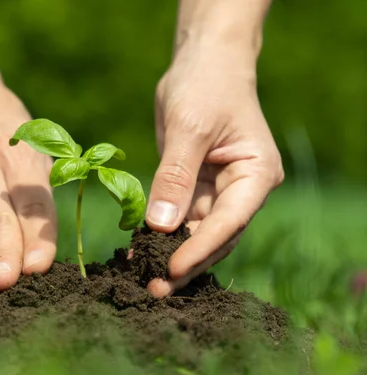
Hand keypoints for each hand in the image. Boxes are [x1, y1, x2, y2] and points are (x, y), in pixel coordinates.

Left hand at [145, 44, 283, 296]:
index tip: (172, 269)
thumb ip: (175, 177)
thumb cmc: (205, 86)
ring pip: (196, 234)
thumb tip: (161, 226)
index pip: (229, 221)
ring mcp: (217, 191)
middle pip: (215, 237)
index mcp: (256, 175)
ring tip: (144, 280)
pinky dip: (160, 235)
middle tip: (155, 290)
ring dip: (171, 255)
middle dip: (186, 262)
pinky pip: (178, 218)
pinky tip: (139, 252)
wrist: (202, 65)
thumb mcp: (190, 128)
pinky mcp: (194, 188)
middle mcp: (241, 190)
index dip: (200, 247)